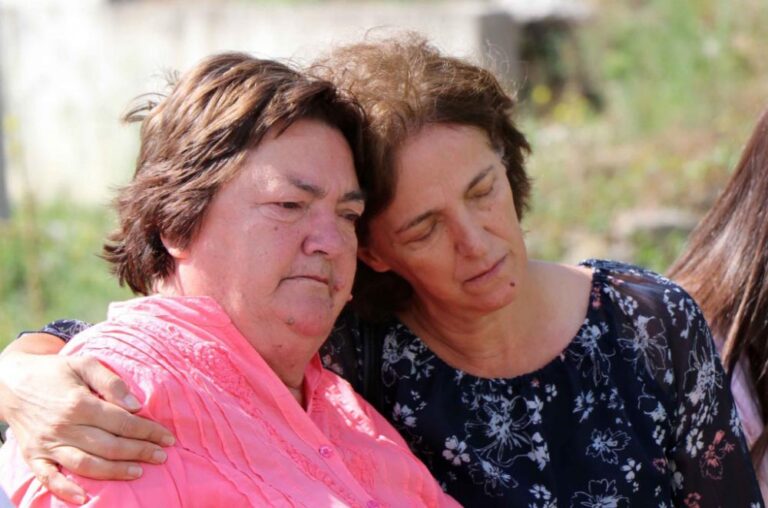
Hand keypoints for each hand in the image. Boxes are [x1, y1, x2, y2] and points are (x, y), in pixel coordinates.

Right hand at [0, 350, 175, 503]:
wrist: (11, 382)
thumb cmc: (55, 372)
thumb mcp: (85, 364)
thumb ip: (111, 382)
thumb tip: (135, 405)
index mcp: (79, 403)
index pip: (123, 422)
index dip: (148, 431)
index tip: (167, 438)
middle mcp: (64, 427)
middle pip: (109, 446)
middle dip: (140, 452)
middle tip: (162, 456)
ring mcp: (48, 444)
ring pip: (86, 465)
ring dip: (115, 471)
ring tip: (138, 472)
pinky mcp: (34, 456)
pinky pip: (48, 478)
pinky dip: (65, 491)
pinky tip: (84, 499)